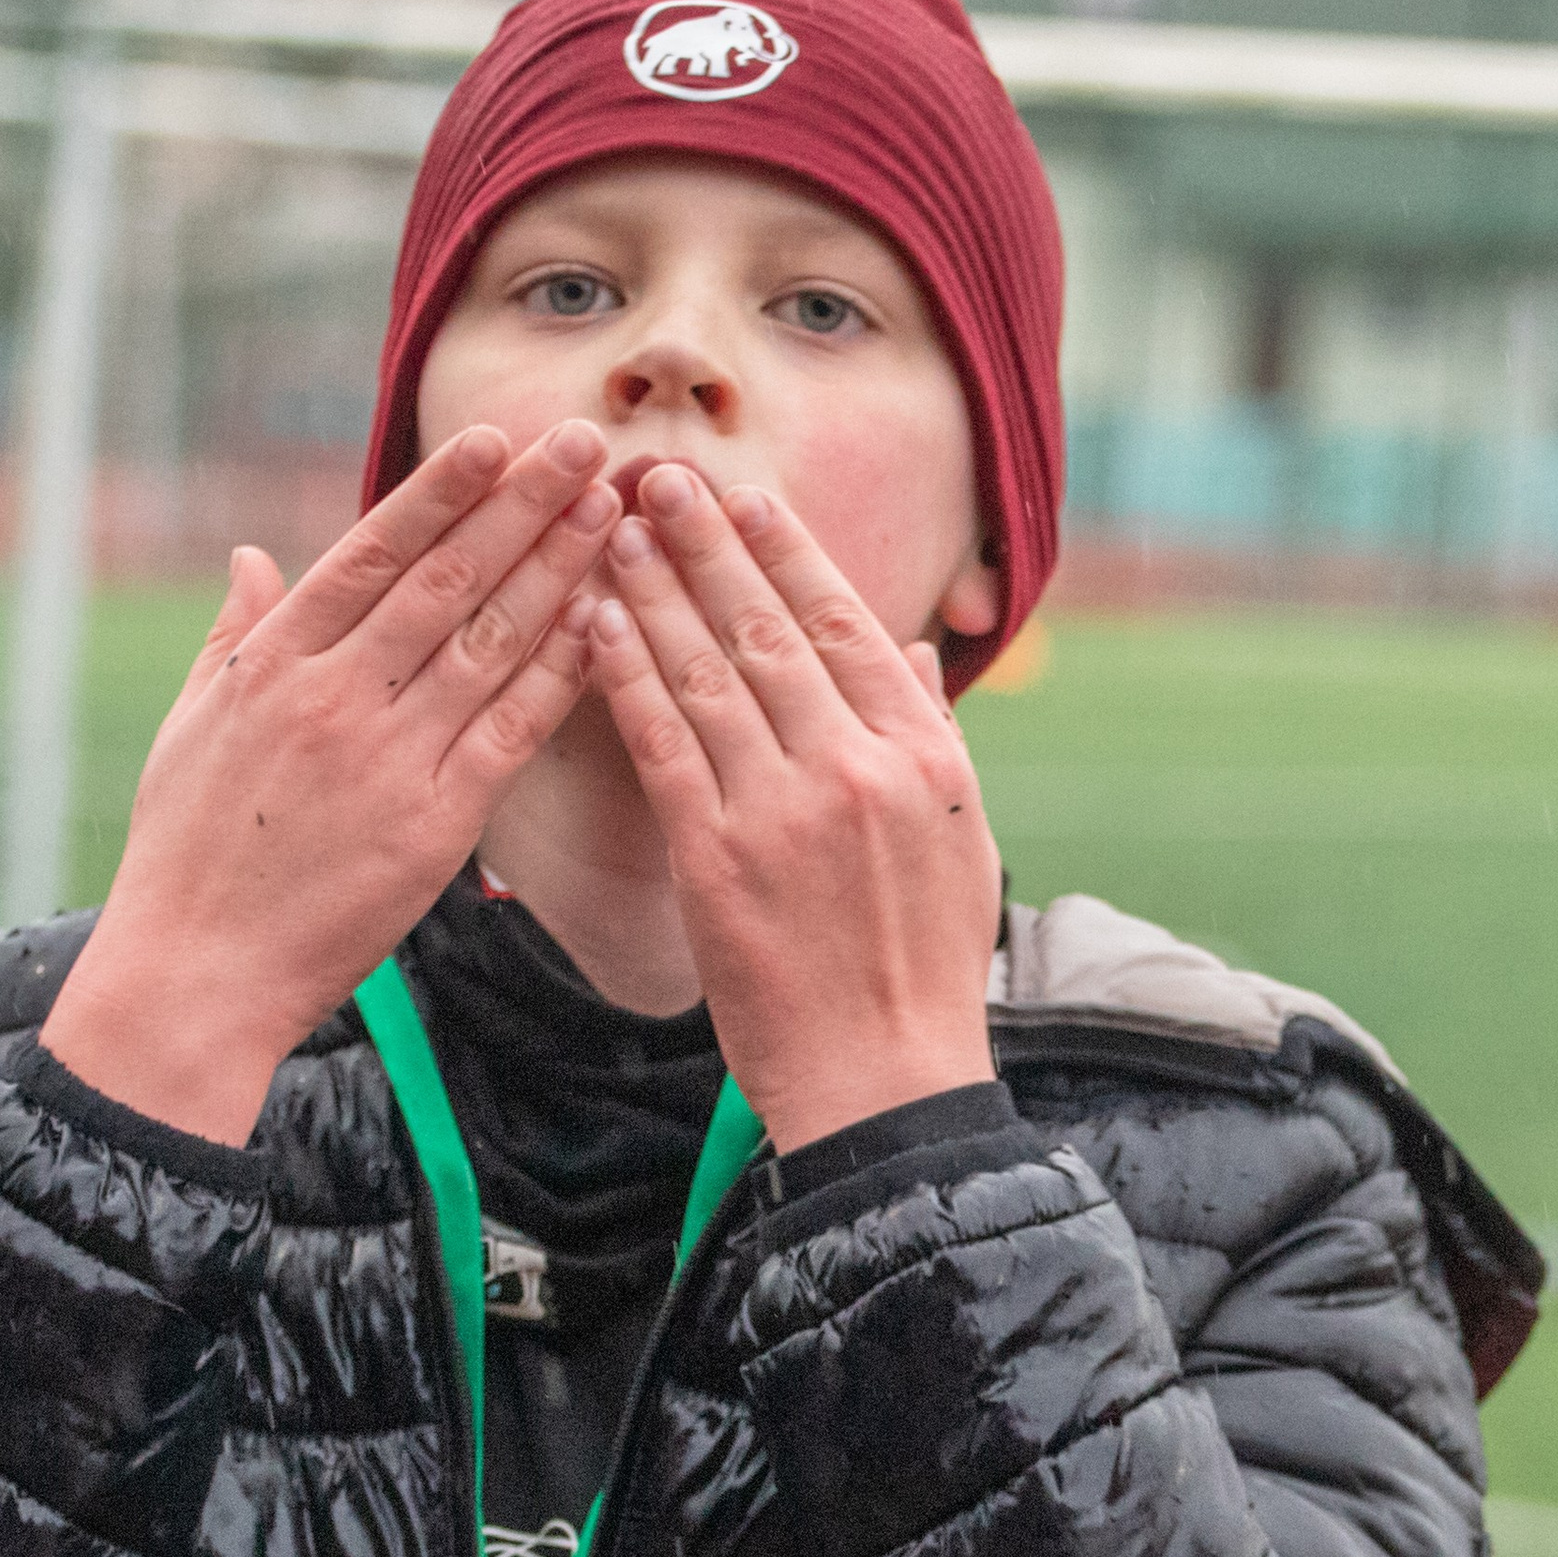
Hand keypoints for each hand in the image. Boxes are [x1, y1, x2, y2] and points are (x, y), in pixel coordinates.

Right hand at [42, 421, 615, 1142]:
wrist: (195, 975)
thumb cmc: (187, 853)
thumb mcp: (189, 727)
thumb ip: (233, 636)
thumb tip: (250, 557)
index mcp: (275, 663)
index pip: (374, 553)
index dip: (441, 491)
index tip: (495, 437)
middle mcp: (335, 697)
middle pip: (448, 580)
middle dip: (522, 504)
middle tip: (585, 443)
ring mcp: (388, 759)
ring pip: (491, 644)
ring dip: (558, 571)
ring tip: (609, 512)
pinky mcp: (433, 826)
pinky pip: (511, 734)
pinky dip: (559, 676)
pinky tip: (604, 628)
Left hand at [576, 466, 1001, 1156]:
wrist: (885, 1078)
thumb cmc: (923, 967)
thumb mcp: (962, 839)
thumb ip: (928, 732)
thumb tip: (907, 644)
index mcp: (920, 753)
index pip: (844, 622)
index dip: (786, 552)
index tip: (745, 498)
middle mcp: (856, 765)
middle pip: (767, 628)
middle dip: (706, 544)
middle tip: (657, 478)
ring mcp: (784, 810)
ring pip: (707, 673)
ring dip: (653, 592)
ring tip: (607, 532)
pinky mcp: (719, 860)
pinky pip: (663, 745)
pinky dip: (628, 678)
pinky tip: (595, 626)